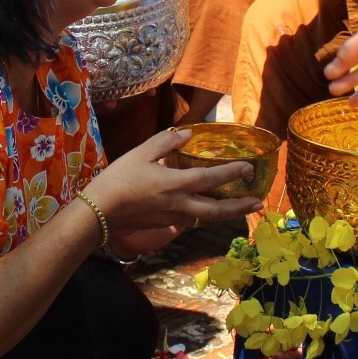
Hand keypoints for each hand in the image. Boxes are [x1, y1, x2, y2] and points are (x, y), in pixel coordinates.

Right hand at [86, 128, 261, 237]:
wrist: (100, 211)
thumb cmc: (118, 179)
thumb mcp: (140, 153)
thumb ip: (166, 142)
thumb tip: (188, 134)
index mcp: (174, 184)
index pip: (210, 179)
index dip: (231, 173)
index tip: (249, 168)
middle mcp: (179, 205)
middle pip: (216, 210)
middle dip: (239, 207)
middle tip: (258, 203)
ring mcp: (173, 218)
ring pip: (206, 218)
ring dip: (226, 213)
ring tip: (241, 208)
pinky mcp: (165, 224)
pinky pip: (192, 219)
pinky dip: (205, 215)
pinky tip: (208, 210)